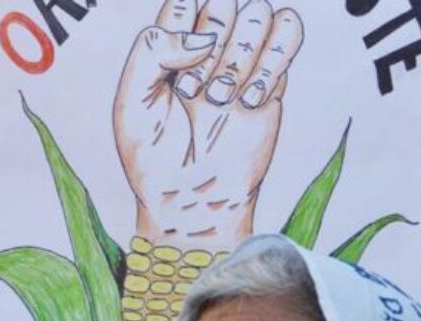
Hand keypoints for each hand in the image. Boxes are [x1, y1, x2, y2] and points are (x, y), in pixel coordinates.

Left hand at [114, 0, 303, 251]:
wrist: (190, 201)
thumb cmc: (153, 157)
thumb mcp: (130, 102)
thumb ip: (153, 50)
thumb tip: (206, 35)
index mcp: (169, 41)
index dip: (187, 18)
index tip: (177, 67)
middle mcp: (208, 44)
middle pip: (226, 0)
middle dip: (213, 43)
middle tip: (194, 92)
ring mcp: (243, 61)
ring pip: (260, 11)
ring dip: (241, 57)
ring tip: (220, 101)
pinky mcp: (273, 82)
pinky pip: (289, 34)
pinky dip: (273, 62)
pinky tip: (250, 101)